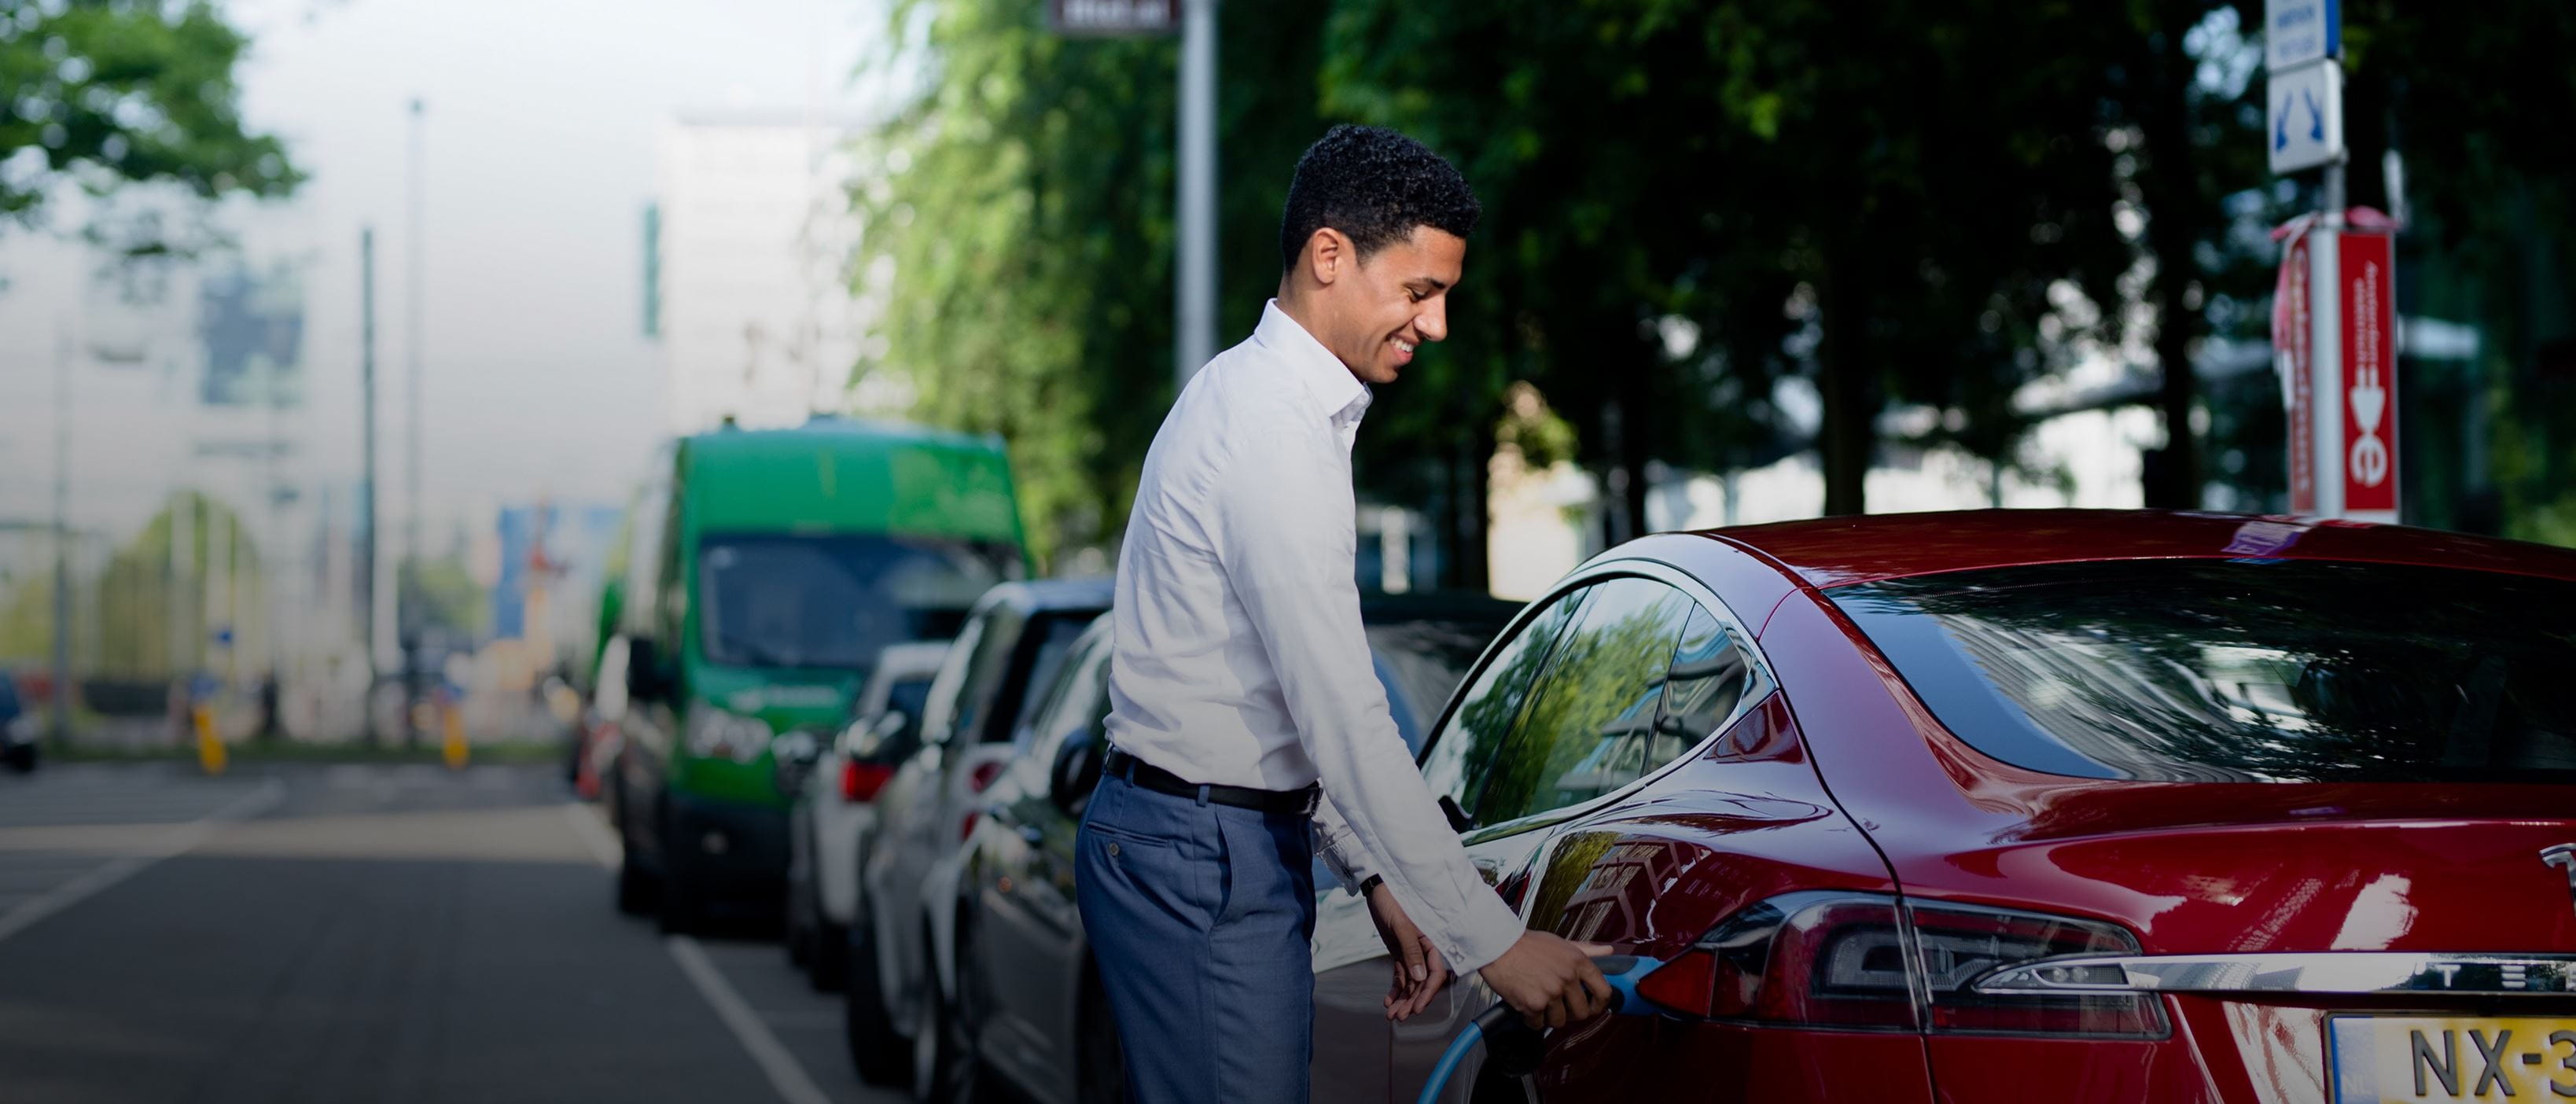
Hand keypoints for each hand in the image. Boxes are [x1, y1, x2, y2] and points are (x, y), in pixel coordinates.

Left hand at [1366, 881, 1448, 1020]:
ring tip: (1391, 1015)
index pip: (1435, 973)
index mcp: (1432, 942)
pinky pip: (1400, 974)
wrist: (1378, 889)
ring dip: (1402, 999)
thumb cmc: (1392, 901)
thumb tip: (1420, 977)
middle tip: (1399, 1017)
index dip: (1426, 993)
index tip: (1416, 1009)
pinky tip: (1388, 1000)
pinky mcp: (1400, 952)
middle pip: (1422, 982)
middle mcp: (1424, 949)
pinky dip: (1395, 988)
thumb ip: (1411, 951)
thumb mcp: (1401, 926)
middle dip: (1411, 1001)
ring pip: (1410, 981)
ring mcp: (1412, 952)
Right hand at [1475, 931, 1611, 1028]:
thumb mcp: (1560, 942)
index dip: (1600, 1004)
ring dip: (1549, 1016)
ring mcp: (1551, 992)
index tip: (1593, 1006)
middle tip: (1559, 1006)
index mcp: (1578, 961)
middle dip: (1571, 1013)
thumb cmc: (1526, 944)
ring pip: (1560, 1021)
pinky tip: (1526, 1005)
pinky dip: (1531, 1019)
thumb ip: (1586, 949)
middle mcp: (1568, 978)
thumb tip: (1608, 951)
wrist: (1497, 946)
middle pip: (1582, 1012)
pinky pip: (1538, 1024)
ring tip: (1539, 1002)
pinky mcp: (1534, 1004)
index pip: (1604, 991)